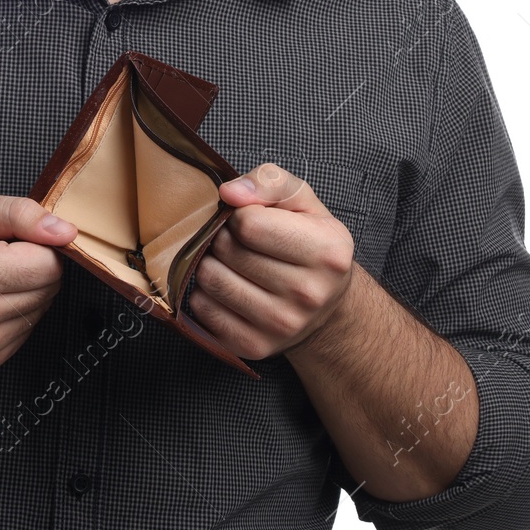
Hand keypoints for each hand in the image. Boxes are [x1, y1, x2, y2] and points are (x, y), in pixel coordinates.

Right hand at [0, 192, 76, 368]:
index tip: (12, 239)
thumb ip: (20, 214)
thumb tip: (66, 231)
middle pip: (49, 288)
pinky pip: (26, 330)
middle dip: (33, 266)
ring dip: (25, 290)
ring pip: (41, 309)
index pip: (49, 264)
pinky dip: (15, 312)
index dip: (39, 245)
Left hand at [188, 162, 355, 360]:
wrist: (326, 304)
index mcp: (327, 252)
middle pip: (227, 251)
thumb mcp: (302, 201)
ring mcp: (282, 326)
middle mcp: (308, 294)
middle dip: (223, 238)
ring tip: (229, 261)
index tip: (249, 220)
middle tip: (236, 241)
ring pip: (211, 280)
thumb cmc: (310, 241)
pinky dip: (205, 293)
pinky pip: (203, 309)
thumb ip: (268, 182)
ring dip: (210, 263)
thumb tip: (228, 193)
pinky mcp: (255, 347)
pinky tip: (226, 286)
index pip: (249, 223)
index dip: (239, 215)